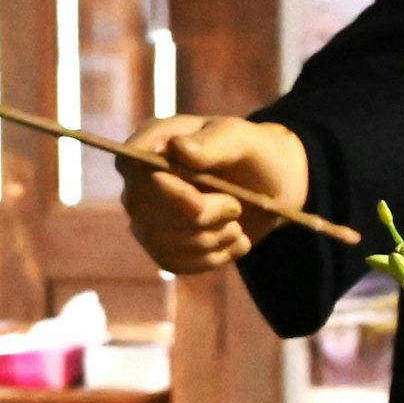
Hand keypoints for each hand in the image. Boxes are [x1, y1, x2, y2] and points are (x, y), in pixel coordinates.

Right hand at [116, 115, 310, 274]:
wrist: (272, 188)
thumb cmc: (255, 155)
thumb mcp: (244, 140)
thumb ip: (213, 142)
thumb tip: (178, 148)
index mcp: (155, 140)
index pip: (131, 165)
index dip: (159, 190)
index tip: (199, 204)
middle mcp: (141, 177)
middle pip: (142, 208)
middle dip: (197, 217)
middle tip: (235, 208)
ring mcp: (147, 213)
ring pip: (159, 240)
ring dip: (209, 239)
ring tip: (237, 225)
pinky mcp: (161, 244)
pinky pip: (173, 262)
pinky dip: (211, 258)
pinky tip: (233, 241)